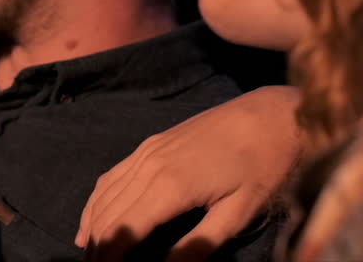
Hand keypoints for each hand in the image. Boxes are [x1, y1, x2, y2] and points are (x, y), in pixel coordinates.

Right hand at [75, 85, 302, 260]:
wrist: (272, 115)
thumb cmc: (263, 166)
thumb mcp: (239, 213)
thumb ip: (198, 245)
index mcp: (170, 186)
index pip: (123, 231)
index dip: (111, 258)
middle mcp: (149, 165)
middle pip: (108, 215)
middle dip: (98, 249)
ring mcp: (147, 151)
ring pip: (104, 195)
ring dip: (93, 228)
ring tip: (90, 255)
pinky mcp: (151, 143)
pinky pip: (113, 175)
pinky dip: (98, 201)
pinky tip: (93, 220)